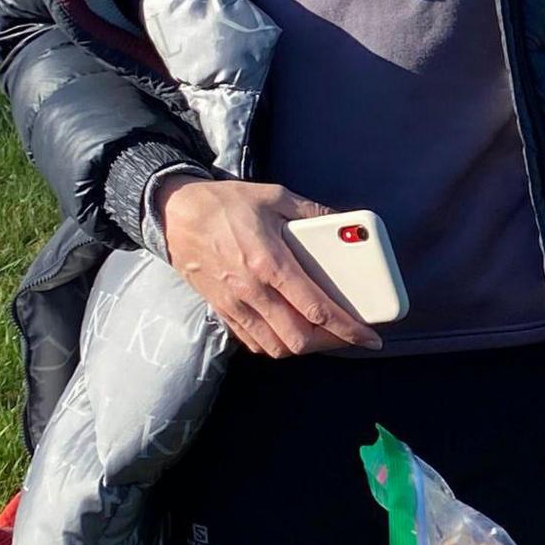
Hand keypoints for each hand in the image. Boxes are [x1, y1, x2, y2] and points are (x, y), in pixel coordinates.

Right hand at [156, 175, 382, 356]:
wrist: (175, 213)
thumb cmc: (225, 203)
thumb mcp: (275, 197)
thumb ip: (312, 211)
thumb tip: (345, 221)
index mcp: (271, 263)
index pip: (317, 309)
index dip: (347, 328)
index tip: (368, 337)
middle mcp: (252, 291)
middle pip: (298, 339)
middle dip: (329, 343)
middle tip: (346, 334)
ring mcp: (234, 304)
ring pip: (274, 347)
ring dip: (302, 346)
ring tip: (321, 334)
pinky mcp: (220, 309)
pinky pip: (251, 341)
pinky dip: (274, 343)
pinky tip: (287, 329)